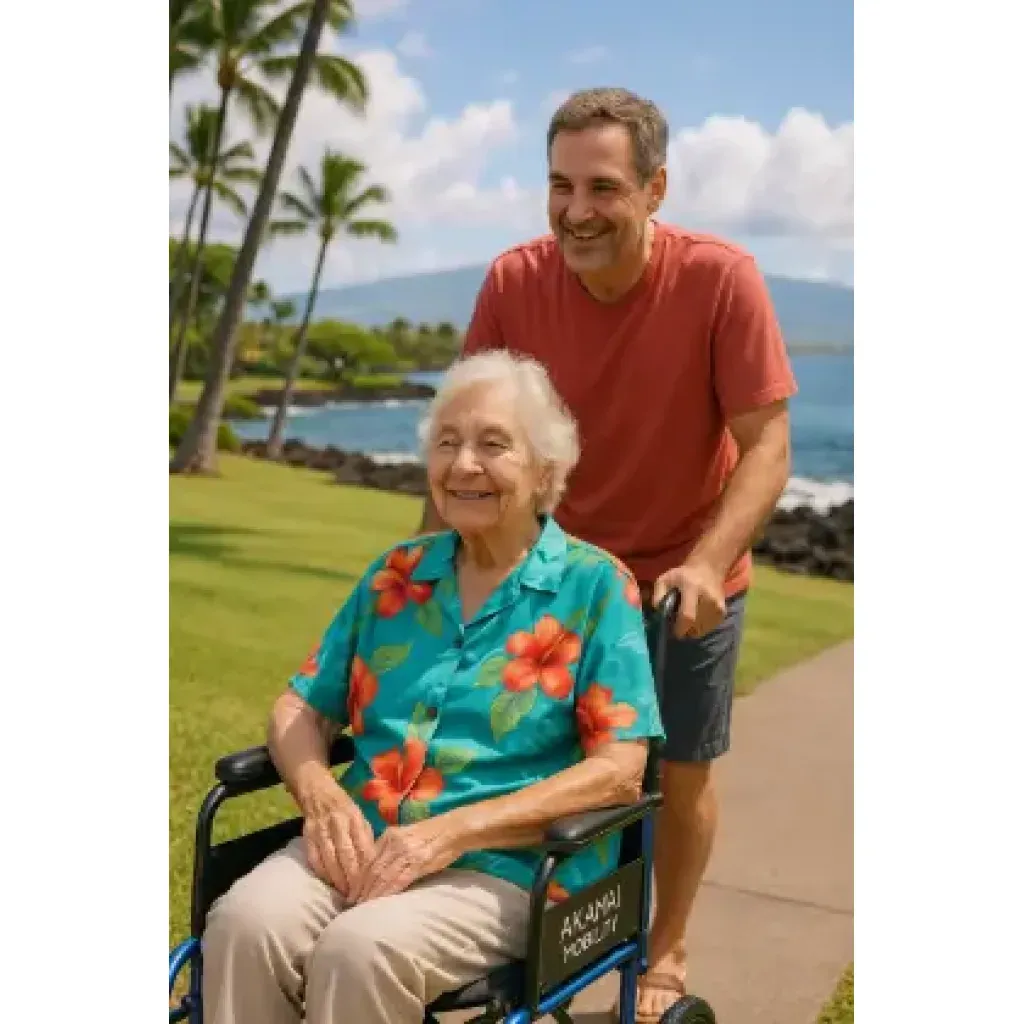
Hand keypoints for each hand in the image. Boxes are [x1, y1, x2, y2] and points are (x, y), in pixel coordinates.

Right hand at [301, 785, 376, 900]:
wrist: (318, 793)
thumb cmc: (344, 808)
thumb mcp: (360, 816)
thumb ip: (367, 836)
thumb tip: (375, 859)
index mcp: (354, 818)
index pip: (363, 845)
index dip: (367, 866)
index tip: (372, 882)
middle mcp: (338, 823)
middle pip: (346, 854)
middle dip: (353, 877)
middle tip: (359, 893)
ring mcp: (321, 830)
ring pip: (330, 859)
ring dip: (338, 879)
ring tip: (346, 893)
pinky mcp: (307, 837)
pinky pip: (314, 859)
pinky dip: (323, 873)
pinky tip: (330, 883)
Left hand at [353, 819, 460, 902]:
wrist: (455, 829)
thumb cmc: (432, 835)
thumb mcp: (406, 837)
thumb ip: (390, 849)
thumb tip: (375, 868)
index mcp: (390, 834)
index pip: (368, 859)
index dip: (358, 876)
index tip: (350, 890)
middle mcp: (394, 842)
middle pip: (372, 868)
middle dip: (360, 888)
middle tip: (351, 903)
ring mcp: (406, 851)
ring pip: (382, 875)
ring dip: (371, 893)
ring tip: (361, 906)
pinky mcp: (418, 861)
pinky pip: (398, 880)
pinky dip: (387, 892)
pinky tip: (380, 902)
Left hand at [652, 559, 725, 638]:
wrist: (708, 569)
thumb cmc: (683, 576)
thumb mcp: (665, 579)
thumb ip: (658, 595)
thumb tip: (658, 612)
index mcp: (692, 588)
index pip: (687, 615)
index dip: (679, 628)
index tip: (672, 631)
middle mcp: (708, 598)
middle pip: (695, 626)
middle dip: (683, 629)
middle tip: (677, 622)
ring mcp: (718, 606)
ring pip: (701, 630)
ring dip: (691, 629)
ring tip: (687, 617)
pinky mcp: (722, 612)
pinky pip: (708, 628)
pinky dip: (700, 627)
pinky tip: (696, 616)